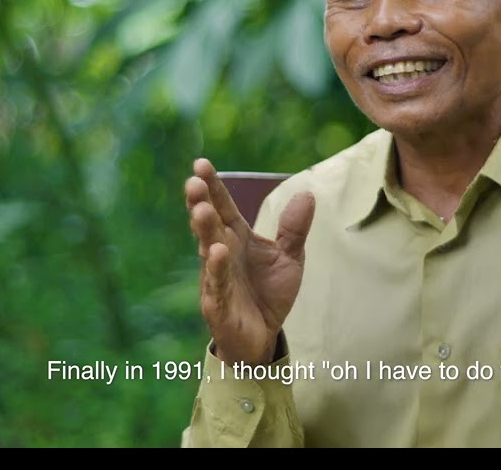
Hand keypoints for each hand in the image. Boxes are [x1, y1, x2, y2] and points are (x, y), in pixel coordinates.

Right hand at [185, 158, 314, 366]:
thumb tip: (307, 194)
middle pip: (210, 224)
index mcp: (237, 238)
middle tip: (193, 182)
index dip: (213, 186)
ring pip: (207, 250)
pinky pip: (217, 284)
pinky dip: (216, 269)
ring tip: (201, 210)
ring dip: (203, 231)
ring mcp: (217, 278)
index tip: (201, 163)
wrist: (263, 337)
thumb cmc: (269, 293)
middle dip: (201, 203)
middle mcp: (222, 253)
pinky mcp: (218, 304)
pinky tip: (216, 252)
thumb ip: (294, 229)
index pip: (223, 207)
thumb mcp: (289, 258)